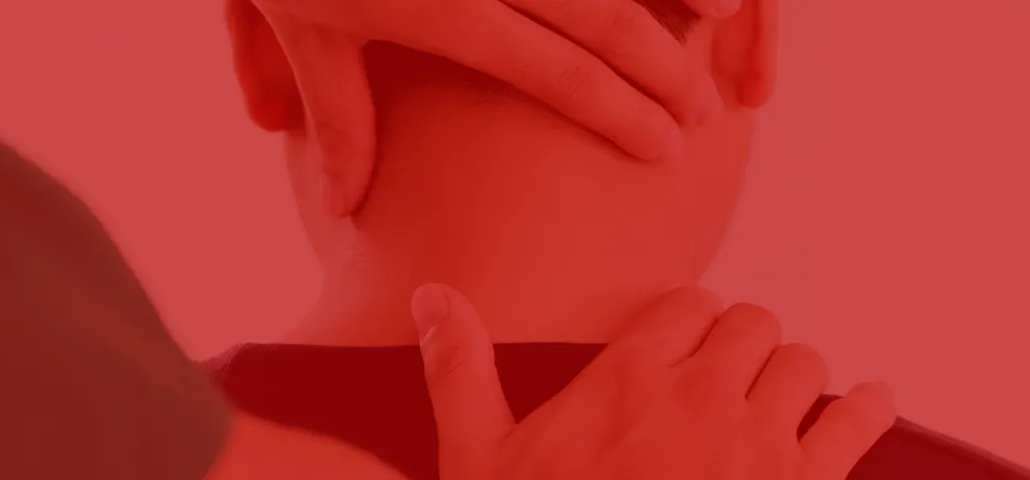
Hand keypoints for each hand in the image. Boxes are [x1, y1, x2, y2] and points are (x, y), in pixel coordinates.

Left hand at [229, 0, 739, 216]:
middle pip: (598, 12)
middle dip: (664, 64)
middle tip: (705, 107)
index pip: (551, 66)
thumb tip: (349, 207)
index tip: (666, 144)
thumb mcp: (300, 26)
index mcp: (435, 5)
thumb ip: (336, 120)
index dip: (617, 109)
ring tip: (729, 9)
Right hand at [410, 284, 898, 479]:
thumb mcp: (480, 459)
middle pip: (753, 326)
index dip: (693, 323)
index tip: (691, 344)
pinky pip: (859, 419)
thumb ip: (461, 370)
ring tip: (783, 403)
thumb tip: (432, 296)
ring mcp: (758, 444)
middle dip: (745, 348)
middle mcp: (700, 396)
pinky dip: (867, 408)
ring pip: (804, 365)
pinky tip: (868, 405)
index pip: (689, 305)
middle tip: (733, 381)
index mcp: (626, 379)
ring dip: (794, 380)